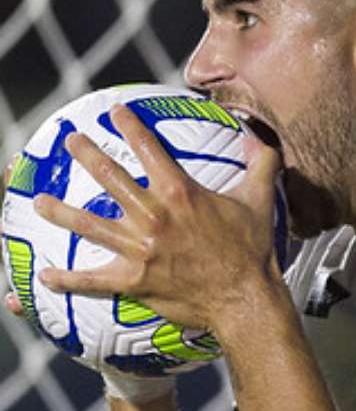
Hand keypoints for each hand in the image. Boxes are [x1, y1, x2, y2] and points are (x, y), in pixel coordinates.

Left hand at [32, 104, 281, 336]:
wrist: (246, 298)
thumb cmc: (252, 250)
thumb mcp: (260, 200)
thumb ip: (261, 164)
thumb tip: (261, 136)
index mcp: (180, 193)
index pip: (147, 148)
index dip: (129, 126)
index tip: (116, 113)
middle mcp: (153, 216)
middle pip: (108, 178)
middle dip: (86, 154)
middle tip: (72, 142)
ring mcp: (139, 249)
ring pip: (88, 225)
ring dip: (60, 212)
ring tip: (40, 202)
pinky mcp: (134, 280)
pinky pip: (93, 280)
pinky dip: (67, 280)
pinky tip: (47, 276)